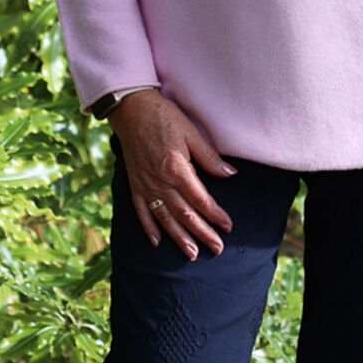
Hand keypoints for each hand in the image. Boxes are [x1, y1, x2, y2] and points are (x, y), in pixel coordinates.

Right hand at [108, 90, 238, 260]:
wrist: (132, 108)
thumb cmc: (164, 117)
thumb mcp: (191, 133)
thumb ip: (210, 157)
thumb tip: (230, 174)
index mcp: (177, 169)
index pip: (201, 200)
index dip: (216, 215)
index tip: (228, 226)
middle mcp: (160, 182)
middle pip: (185, 215)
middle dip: (202, 234)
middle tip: (217, 249)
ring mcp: (146, 185)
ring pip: (165, 219)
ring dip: (179, 238)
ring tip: (193, 254)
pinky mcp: (135, 184)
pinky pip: (141, 211)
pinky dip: (149, 228)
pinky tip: (157, 241)